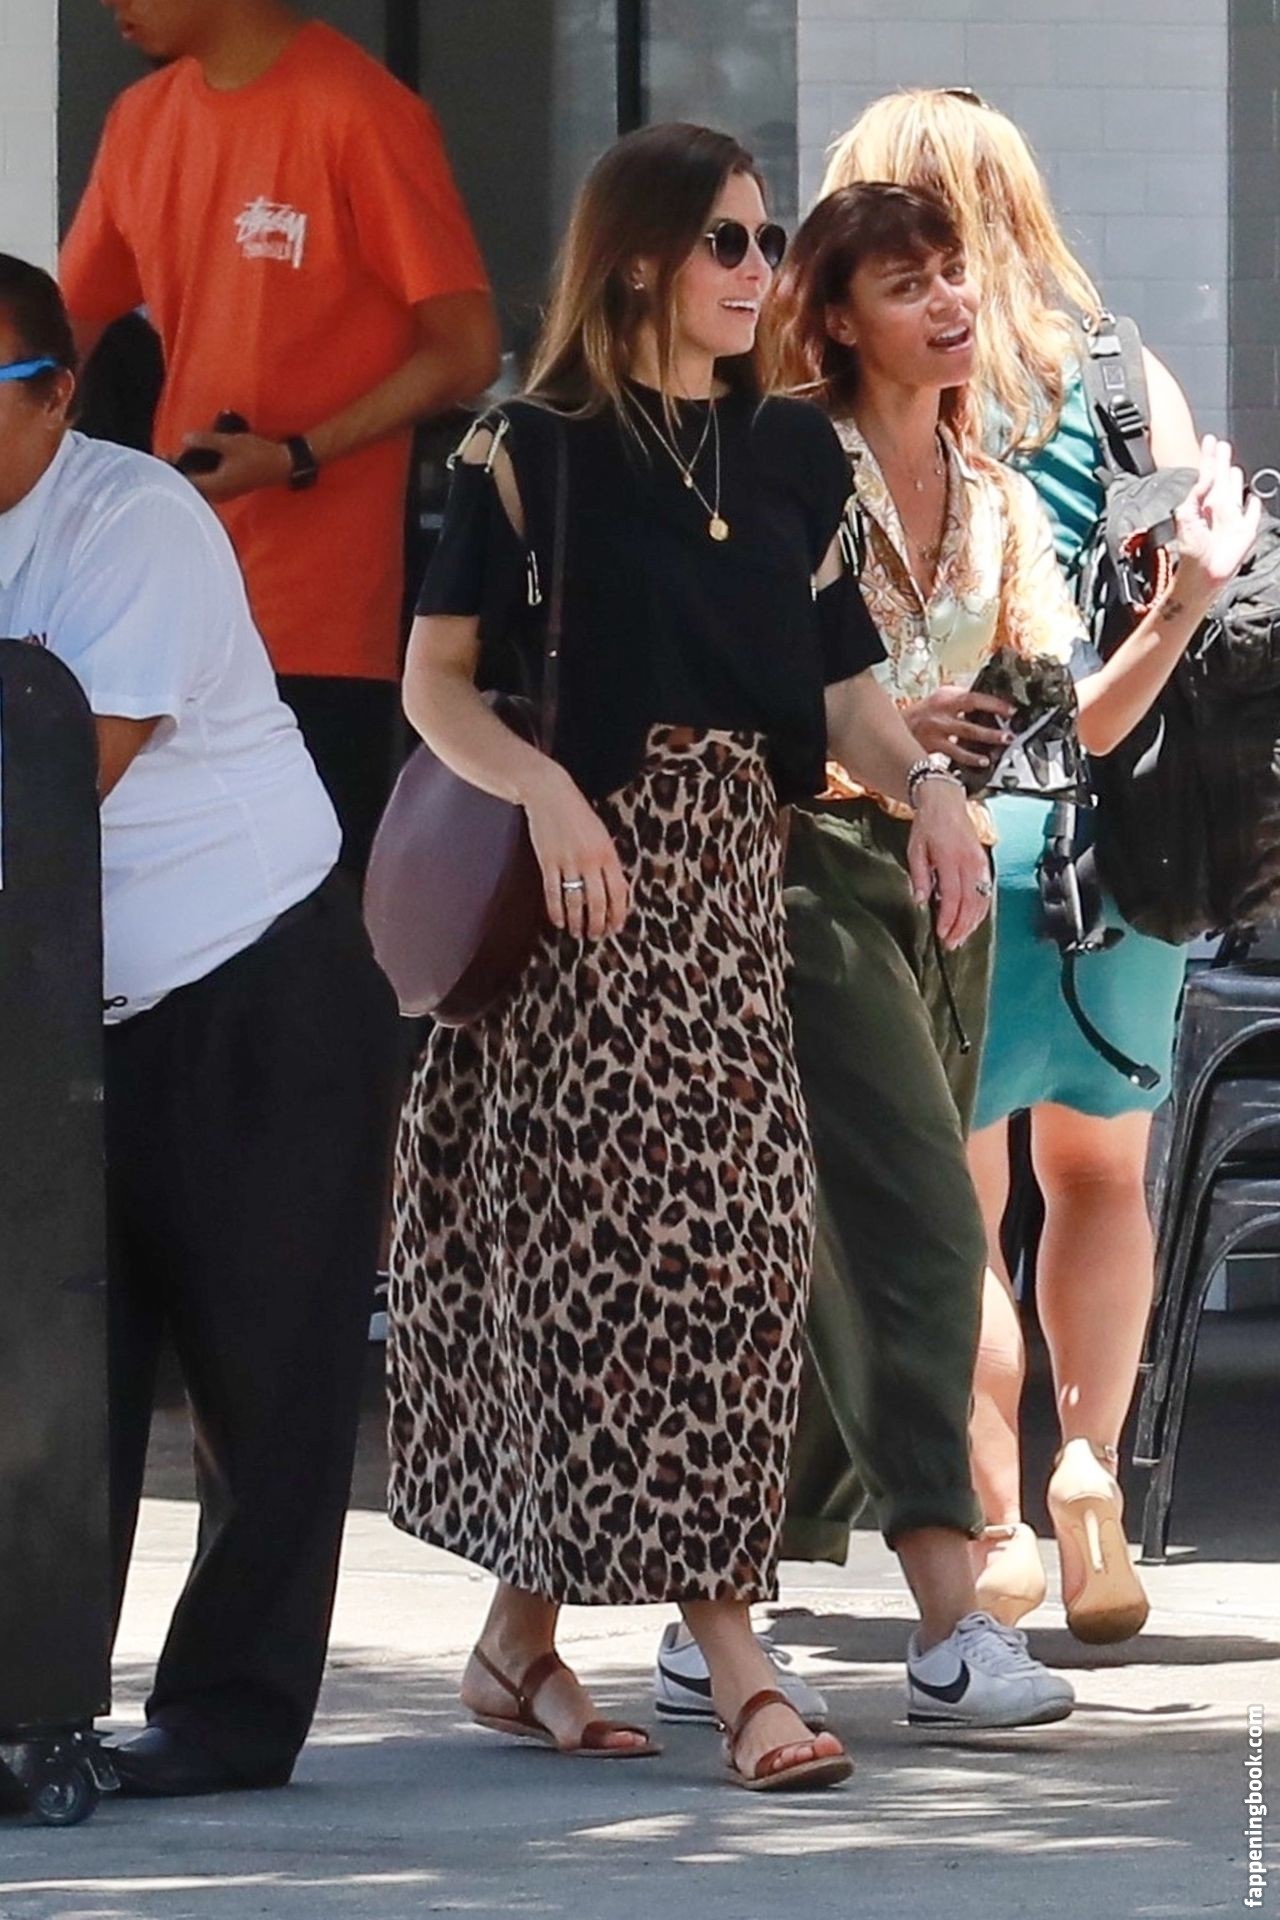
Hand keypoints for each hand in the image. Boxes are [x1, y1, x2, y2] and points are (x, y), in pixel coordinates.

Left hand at [172, 431, 292, 502]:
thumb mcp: (230, 443)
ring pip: (199, 488)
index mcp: (216, 485)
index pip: (186, 482)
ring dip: (189, 475)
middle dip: (179, 473)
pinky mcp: (229, 490)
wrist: (281, 465)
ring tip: (178, 460)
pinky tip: (196, 464)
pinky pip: (207, 486)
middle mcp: (218, 494)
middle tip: (167, 457)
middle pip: (190, 488)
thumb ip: (206, 441)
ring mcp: (224, 494)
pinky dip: (199, 476)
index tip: (163, 457)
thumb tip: (185, 439)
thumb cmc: (257, 455)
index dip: (172, 470)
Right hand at [522, 764, 628, 939]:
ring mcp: (568, 861)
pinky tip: (559, 921)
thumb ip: (607, 861)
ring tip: (578, 933)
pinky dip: (556, 911)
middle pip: (597, 902)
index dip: (618, 914)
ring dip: (577, 922)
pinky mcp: (547, 861)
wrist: (550, 793)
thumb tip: (613, 890)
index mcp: (608, 853)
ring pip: (575, 902)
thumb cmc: (578, 813)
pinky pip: (553, 893)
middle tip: (596, 936)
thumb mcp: (601, 835)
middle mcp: (590, 860)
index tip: (615, 928)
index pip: (618, 892)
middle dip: (598, 924)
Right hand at [902, 685, 1013, 769]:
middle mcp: (942, 709)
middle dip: (993, 720)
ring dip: (987, 739)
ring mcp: (937, 728)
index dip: (994, 703)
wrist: (893, 728)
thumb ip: (960, 702)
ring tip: (1002, 744)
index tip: (1011, 710)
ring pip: (967, 732)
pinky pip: (955, 753)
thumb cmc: (921, 716)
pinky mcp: (932, 745)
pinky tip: (983, 761)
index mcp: (946, 696)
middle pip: (972, 711)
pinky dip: (970, 758)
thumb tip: (988, 704)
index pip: (974, 696)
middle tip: (1010, 730)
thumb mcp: (939, 701)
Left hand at [906, 778, 991, 948]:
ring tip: (960, 937)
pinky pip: (986, 892)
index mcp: (951, 858)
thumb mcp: (915, 849)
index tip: (942, 933)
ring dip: (972, 922)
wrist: (946, 803)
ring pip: (981, 900)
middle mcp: (970, 862)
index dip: (948, 918)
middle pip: (971, 903)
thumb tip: (920, 900)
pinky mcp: (984, 864)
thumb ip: (919, 876)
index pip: (952, 896)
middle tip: (951, 943)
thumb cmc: (929, 825)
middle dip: (962, 927)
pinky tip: (971, 920)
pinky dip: (980, 910)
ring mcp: (980, 863)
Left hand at [1173, 434, 1262, 606]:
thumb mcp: (1186, 517)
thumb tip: (1207, 476)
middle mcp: (1218, 508)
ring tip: (1234, 467)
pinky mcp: (1246, 531)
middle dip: (1222, 461)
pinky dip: (1254, 505)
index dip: (1208, 457)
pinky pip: (1252, 514)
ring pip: (1237, 491)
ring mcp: (1233, 519)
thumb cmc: (1191, 551)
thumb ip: (1195, 494)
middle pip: (1223, 477)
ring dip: (1236, 479)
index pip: (1207, 474)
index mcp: (1203, 503)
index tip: (1208, 440)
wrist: (1203, 573)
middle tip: (1222, 445)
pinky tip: (1253, 498)